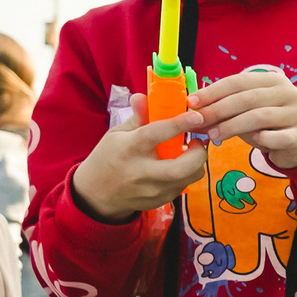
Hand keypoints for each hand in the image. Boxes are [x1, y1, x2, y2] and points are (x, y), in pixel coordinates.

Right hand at [70, 93, 207, 221]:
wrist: (97, 194)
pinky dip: (186, 174)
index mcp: (129, 148)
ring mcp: (153, 189)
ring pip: (190, 177)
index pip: (157, 134)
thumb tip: (143, 96)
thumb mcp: (117, 134)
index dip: (180, 124)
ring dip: (196, 163)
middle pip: (183, 167)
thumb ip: (138, 117)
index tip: (197, 116)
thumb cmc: (108, 158)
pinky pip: (184, 185)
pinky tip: (177, 166)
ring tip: (189, 153)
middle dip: (199, 153)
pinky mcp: (161, 200)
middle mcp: (143, 171)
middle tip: (198, 141)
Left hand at [191, 68, 296, 169]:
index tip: (192, 102)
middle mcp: (290, 93)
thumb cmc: (267, 125)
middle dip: (219, 109)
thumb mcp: (246, 112)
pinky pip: (276, 137)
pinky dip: (260, 138)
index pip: (239, 81)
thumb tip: (194, 112)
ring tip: (213, 135)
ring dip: (232, 126)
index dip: (213, 91)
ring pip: (259, 117)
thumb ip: (224, 109)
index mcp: (274, 80)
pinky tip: (250, 140)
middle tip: (199, 121)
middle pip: (247, 98)